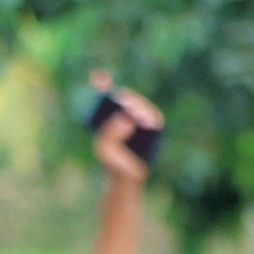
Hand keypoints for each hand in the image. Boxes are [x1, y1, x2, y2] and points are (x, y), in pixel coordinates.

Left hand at [87, 70, 163, 185]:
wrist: (126, 177)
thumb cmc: (112, 160)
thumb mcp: (104, 148)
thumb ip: (110, 134)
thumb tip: (126, 119)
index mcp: (110, 115)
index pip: (106, 94)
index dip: (102, 83)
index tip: (98, 76)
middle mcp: (127, 113)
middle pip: (127, 99)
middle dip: (126, 99)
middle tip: (122, 101)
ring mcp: (142, 119)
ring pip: (141, 106)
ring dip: (138, 107)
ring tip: (133, 113)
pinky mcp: (155, 128)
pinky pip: (155, 118)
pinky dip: (150, 117)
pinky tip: (146, 121)